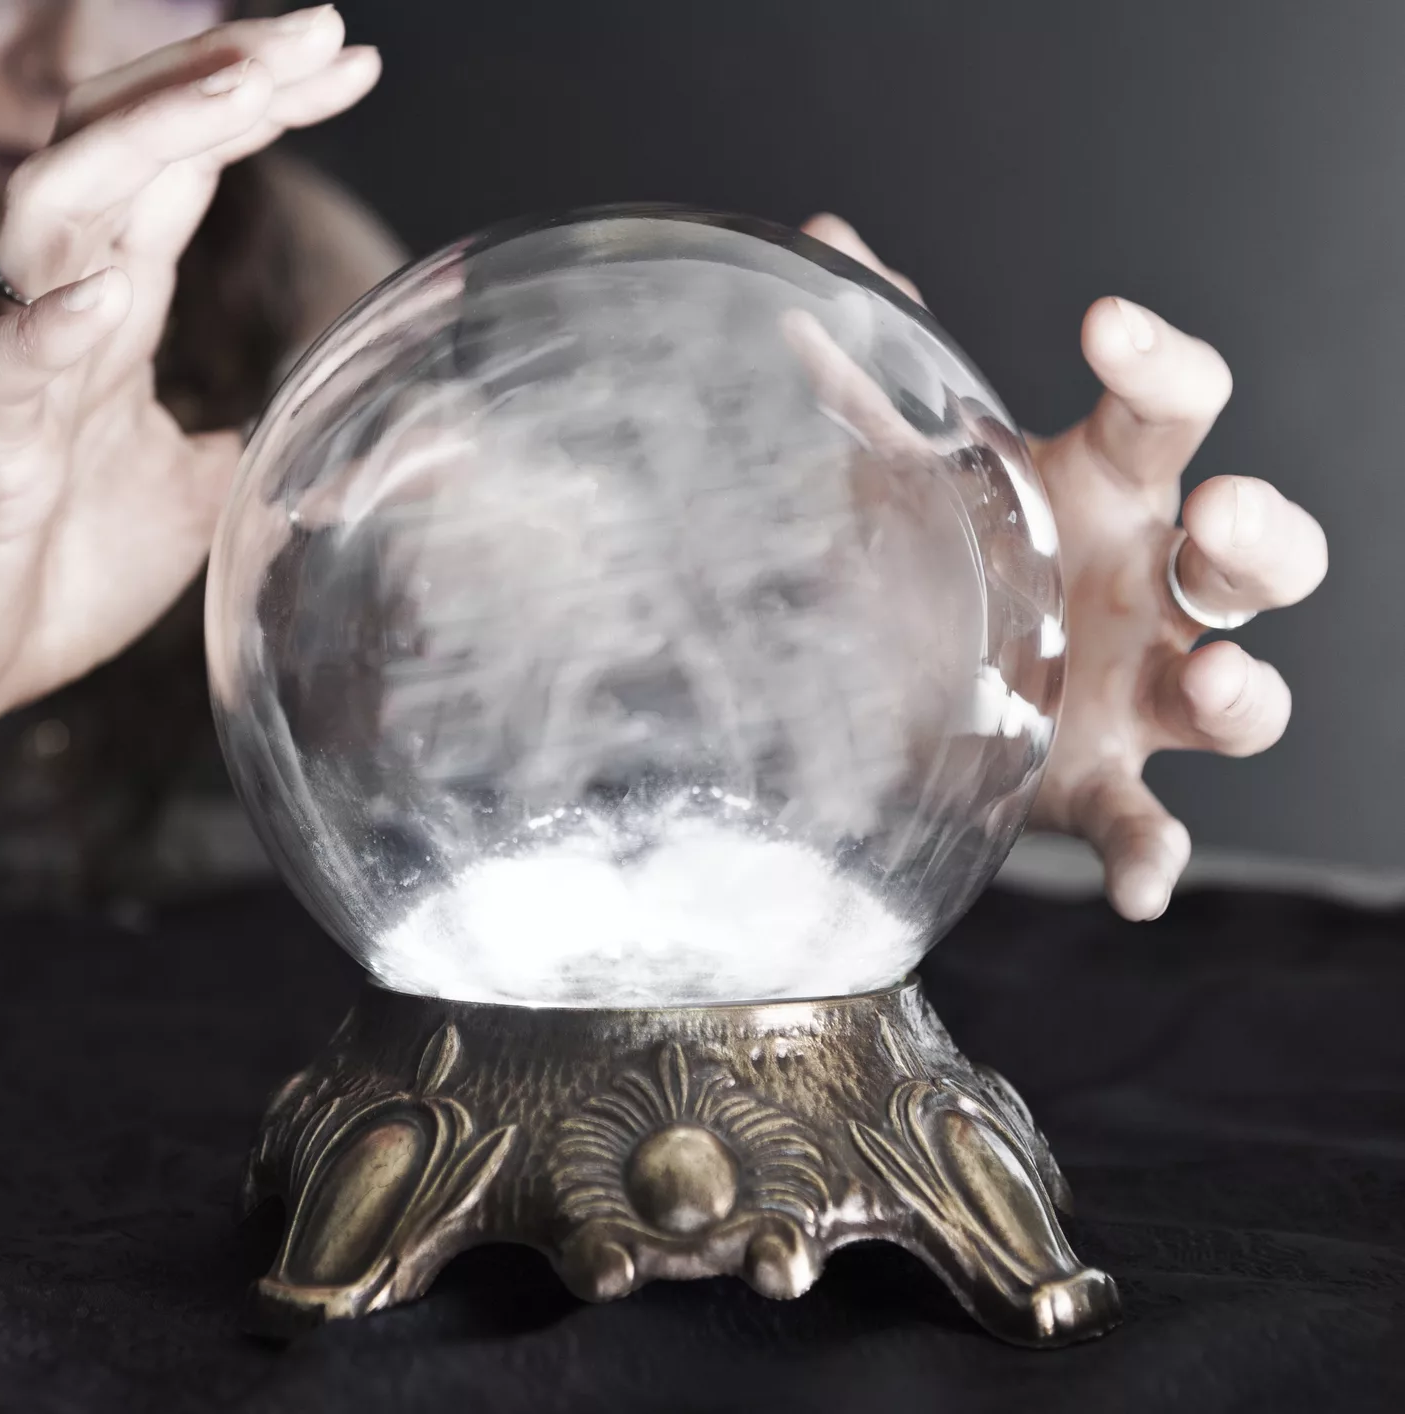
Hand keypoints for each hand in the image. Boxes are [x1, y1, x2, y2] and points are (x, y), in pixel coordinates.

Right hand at [0, 8, 379, 756]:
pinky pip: (1, 370)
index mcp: (115, 312)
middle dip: (212, 78)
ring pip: (55, 213)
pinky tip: (107, 296)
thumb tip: (358, 412)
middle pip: (118, 146)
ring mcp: (16, 376)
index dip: (256, 104)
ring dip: (145, 145)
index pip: (181, 171)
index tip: (351, 58)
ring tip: (240, 96)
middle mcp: (59, 312)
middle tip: (315, 30)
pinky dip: (49, 328)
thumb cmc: (63, 566)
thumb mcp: (200, 492)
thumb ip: (259, 433)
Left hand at [801, 214, 1328, 919]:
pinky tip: (1139, 884)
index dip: (1160, 362)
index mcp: (1112, 491)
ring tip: (1212, 685)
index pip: (1178, 408)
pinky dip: (1154, 856)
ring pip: (1249, 695)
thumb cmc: (940, 555)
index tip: (1102, 325)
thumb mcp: (899, 466)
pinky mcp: (1102, 786)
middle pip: (1267, 555)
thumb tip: (820, 244)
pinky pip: (1155, 827)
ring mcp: (1144, 695)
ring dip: (1248, 690)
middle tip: (1211, 523)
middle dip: (1263, 537)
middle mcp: (1156, 590)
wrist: (906, 683)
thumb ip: (867, 372)